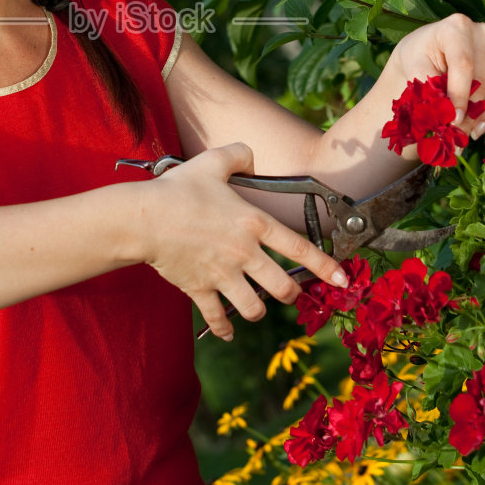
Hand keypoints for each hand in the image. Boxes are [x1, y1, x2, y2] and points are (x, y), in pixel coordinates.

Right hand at [133, 142, 347, 340]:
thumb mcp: (212, 161)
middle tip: (288, 292)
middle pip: (282, 287)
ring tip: (256, 306)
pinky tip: (227, 330)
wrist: (142, 218)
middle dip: (290, 294)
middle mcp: (243, 253)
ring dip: (258, 310)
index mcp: (253, 223)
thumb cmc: (177, 189)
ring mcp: (222, 275)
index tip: (342, 280)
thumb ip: (239, 154)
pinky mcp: (199, 289)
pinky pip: (217, 318)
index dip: (326, 267)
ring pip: (254, 308)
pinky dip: (224, 327)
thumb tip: (251, 156)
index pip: (299, 248)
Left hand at [390, 14, 484, 137]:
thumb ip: (429, 88)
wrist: (427, 50)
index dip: (459, 96)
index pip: (463, 65)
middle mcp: (484, 32)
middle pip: (484, 79)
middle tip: (457, 136)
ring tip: (475, 133)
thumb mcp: (414, 68)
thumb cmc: (419, 58)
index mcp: (456, 27)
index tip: (453, 122)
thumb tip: (446, 115)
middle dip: (471, 112)